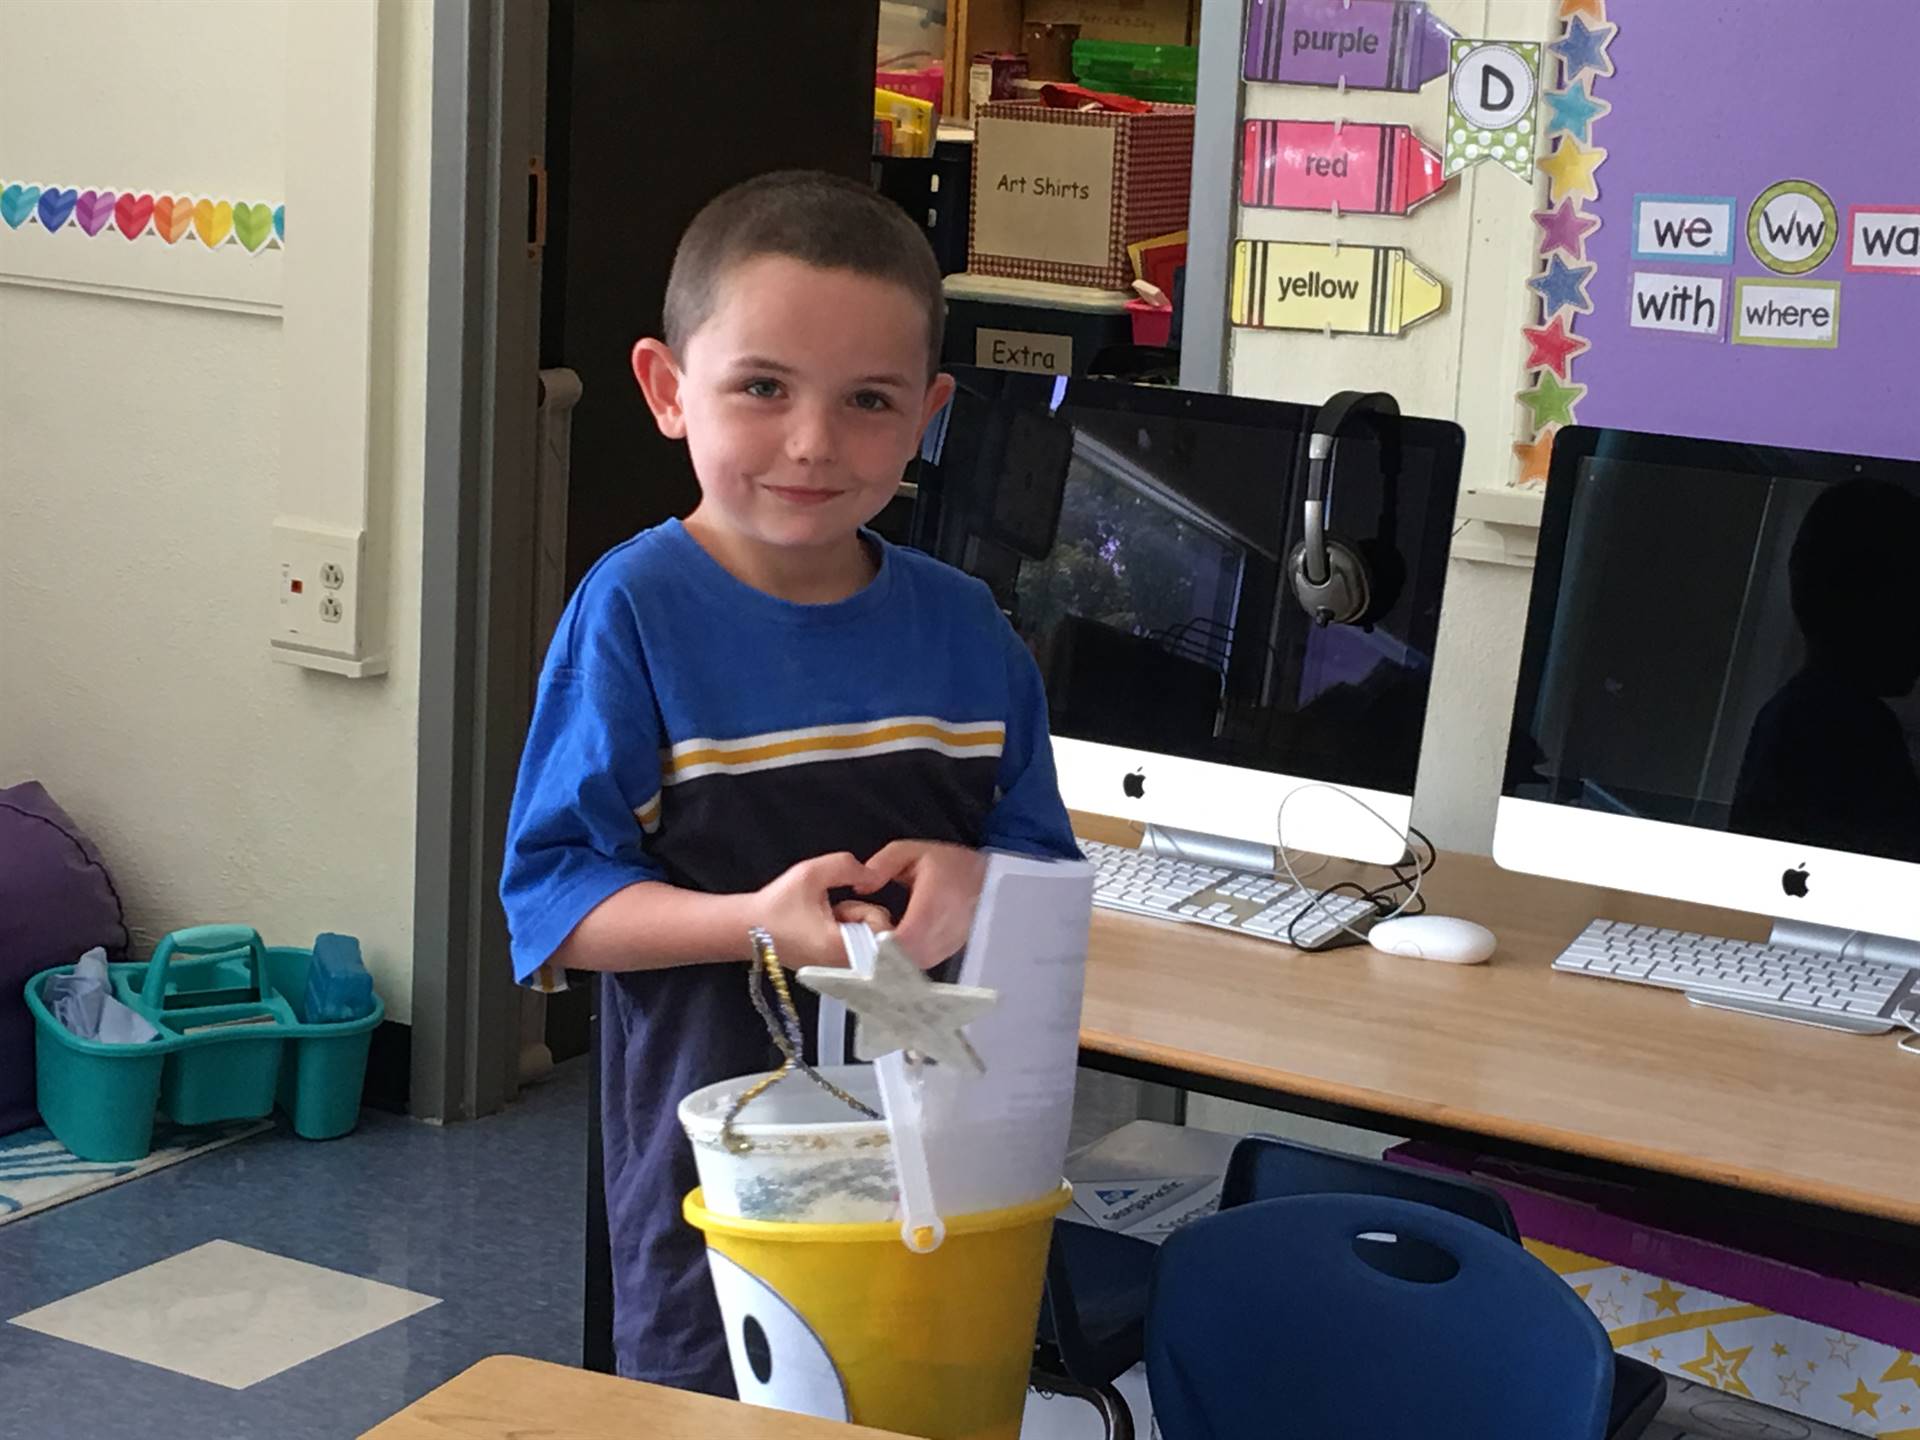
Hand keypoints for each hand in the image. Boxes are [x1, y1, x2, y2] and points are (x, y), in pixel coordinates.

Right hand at [751, 852, 889, 968]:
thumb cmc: (777, 904)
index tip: (842, 906)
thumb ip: (847, 867)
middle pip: (881, 940)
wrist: (748, 929)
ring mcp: (841, 976)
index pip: (883, 930)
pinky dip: (850, 941)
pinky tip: (828, 934)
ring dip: (855, 929)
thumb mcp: (810, 873)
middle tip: (833, 914)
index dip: (867, 911)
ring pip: (872, 947)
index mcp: (839, 948)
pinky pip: (861, 955)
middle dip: (861, 920)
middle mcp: (844, 969)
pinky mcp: (836, 976)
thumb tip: (875, 874)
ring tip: (827, 923)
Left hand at [863, 840, 987, 969]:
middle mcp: (944, 928)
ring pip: (914, 965)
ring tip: (880, 942)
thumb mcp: (910, 852)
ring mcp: (949, 944)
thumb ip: (882, 865)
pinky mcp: (950, 951)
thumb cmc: (947, 864)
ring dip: (894, 958)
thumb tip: (860, 886)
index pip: (904, 938)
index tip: (866, 933)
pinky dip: (907, 959)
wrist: (982, 877)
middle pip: (906, 958)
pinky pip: (923, 963)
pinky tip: (897, 946)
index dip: (880, 942)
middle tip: (865, 941)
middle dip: (882, 953)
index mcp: (934, 902)